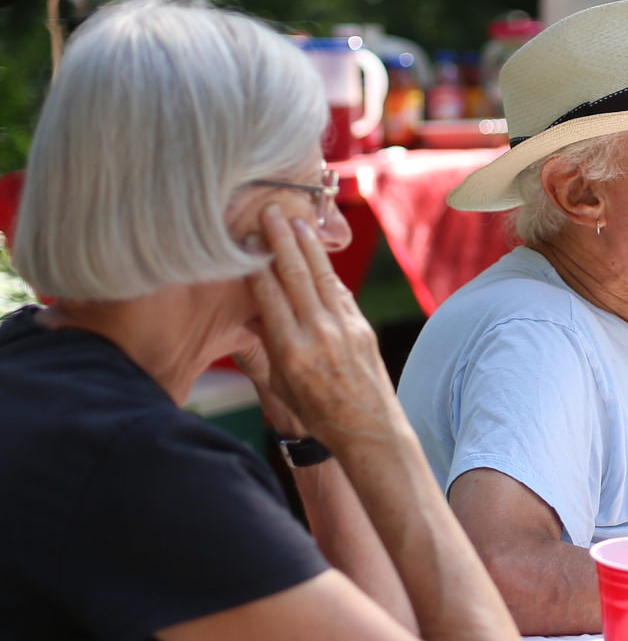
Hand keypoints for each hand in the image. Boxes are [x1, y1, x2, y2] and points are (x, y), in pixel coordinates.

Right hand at [242, 203, 394, 445]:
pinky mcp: (362, 328)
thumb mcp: (282, 383)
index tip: (245, 240)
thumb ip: (268, 345)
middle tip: (270, 211)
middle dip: (282, 240)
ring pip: (321, 277)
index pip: (268, 294)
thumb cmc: (317, 412)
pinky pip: (340, 293)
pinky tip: (317, 254)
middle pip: (295, 276)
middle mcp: (318, 334)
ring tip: (296, 221)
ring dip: (308, 245)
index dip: (255, 263)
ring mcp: (344, 328)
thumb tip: (253, 312)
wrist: (368, 428)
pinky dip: (326, 272)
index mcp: (291, 350)